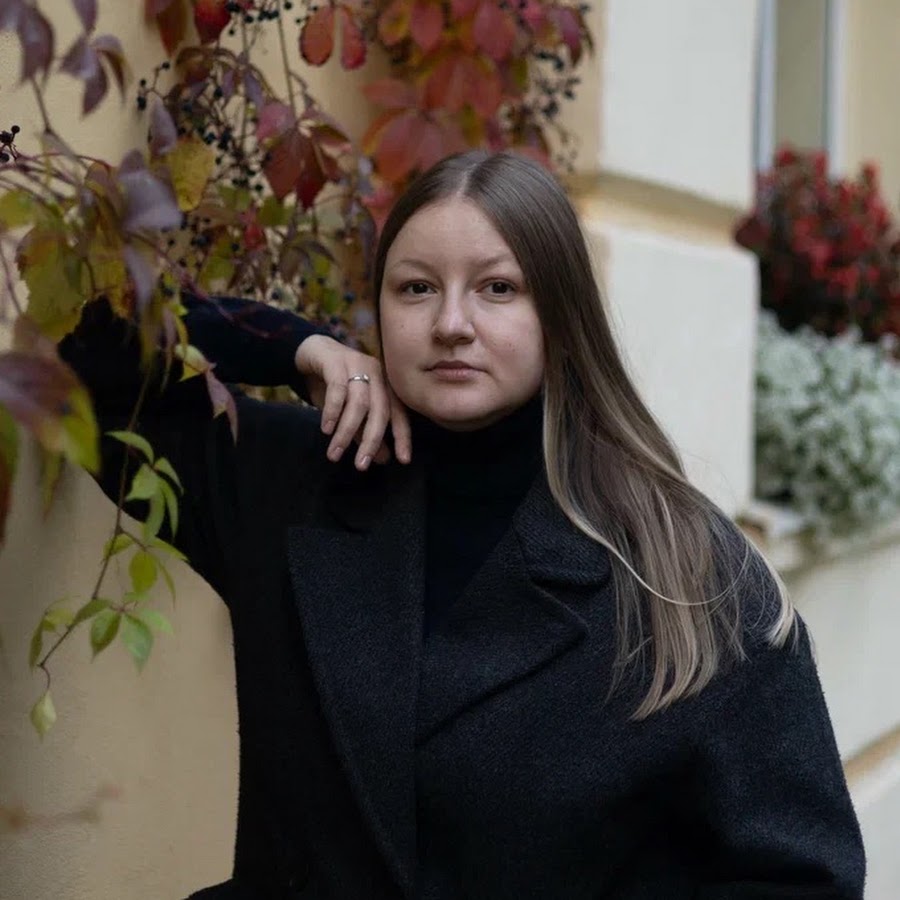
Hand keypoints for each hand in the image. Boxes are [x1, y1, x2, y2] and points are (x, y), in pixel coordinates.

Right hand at [294, 334, 411, 469]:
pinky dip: (333, 411)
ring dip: (347, 432)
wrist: (310, 351)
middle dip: (372, 440)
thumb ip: (365, 432)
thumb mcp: (351, 412)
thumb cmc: (335, 384)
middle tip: (361, 465)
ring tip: (335, 453)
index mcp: (385, 385)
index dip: (402, 437)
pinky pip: (338, 389)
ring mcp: (358, 364)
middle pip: (380, 410)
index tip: (403, 460)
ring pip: (359, 403)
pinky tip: (326, 429)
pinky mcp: (336, 361)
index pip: (399, 413)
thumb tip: (383, 459)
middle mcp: (377, 373)